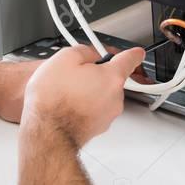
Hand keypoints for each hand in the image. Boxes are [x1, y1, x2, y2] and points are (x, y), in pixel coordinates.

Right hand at [0, 47, 148, 122]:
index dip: (133, 54)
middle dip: (97, 75)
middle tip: (76, 75)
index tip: (136, 53)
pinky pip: (95, 110)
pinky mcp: (98, 127)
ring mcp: (108, 115)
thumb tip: (91, 55)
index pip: (130, 60)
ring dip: (89, 92)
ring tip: (66, 93)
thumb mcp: (64, 58)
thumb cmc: (54, 99)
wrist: (48, 132)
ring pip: (102, 96)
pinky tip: (67, 106)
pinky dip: (85, 107)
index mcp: (111, 78)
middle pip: (111, 79)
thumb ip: (85, 51)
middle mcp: (115, 98)